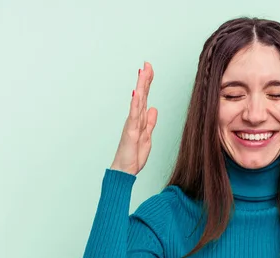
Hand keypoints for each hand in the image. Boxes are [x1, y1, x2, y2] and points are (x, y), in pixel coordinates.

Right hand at [110, 61, 157, 175]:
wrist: (125, 170)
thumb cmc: (133, 156)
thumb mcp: (147, 137)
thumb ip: (150, 122)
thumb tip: (153, 108)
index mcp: (140, 119)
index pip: (144, 98)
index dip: (147, 84)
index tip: (149, 69)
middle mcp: (135, 119)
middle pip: (140, 95)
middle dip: (144, 79)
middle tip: (147, 64)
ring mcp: (132, 124)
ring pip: (137, 102)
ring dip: (140, 87)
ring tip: (142, 73)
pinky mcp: (131, 132)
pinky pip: (133, 116)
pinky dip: (135, 104)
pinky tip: (137, 94)